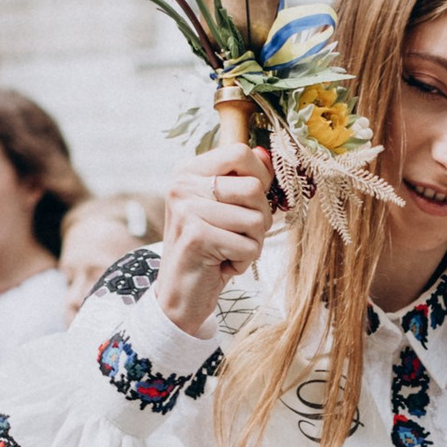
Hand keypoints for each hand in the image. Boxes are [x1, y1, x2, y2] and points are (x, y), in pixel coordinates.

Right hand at [157, 142, 273, 337]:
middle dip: (260, 218)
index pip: (240, 153)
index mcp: (189, 171)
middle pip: (254, 187)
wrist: (180, 294)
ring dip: (252, 243)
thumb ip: (243, 180)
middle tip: (238, 234)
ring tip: (227, 250)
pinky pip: (249, 246)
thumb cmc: (210, 249)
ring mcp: (187, 209)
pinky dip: (243, 262)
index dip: (260, 177)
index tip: (251, 201)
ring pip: (256, 219)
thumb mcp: (226, 209)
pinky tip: (221, 264)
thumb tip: (266, 155)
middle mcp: (183, 185)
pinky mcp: (196, 236)